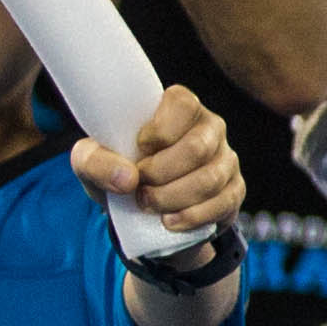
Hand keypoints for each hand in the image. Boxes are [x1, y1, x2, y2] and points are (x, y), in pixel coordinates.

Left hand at [76, 83, 247, 239]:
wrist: (140, 208)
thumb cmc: (119, 170)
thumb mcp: (92, 162)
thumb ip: (95, 161)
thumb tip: (127, 178)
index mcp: (180, 107)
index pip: (182, 103)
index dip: (158, 131)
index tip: (138, 149)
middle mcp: (209, 127)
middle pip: (197, 148)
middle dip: (160, 175)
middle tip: (138, 189)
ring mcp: (226, 158)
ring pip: (209, 179)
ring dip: (172, 199)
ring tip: (148, 205)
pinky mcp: (234, 190)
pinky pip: (222, 204)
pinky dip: (191, 217)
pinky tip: (170, 222)